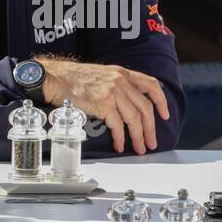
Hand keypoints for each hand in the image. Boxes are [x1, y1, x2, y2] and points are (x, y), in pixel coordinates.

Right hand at [40, 57, 168, 155]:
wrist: (56, 78)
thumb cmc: (75, 78)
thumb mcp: (103, 74)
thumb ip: (118, 84)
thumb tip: (130, 103)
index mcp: (123, 73)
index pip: (151, 85)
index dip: (161, 101)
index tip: (165, 115)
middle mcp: (121, 81)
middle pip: (145, 107)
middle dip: (151, 128)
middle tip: (152, 142)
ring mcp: (113, 92)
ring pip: (134, 118)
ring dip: (138, 136)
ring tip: (139, 148)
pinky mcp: (103, 104)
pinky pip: (118, 125)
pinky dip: (120, 138)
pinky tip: (119, 145)